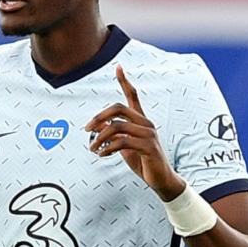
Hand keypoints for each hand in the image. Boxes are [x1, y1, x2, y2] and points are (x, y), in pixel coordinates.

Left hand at [85, 65, 185, 200]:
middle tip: (87, 129)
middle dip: (99, 117)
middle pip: (118, 108)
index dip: (124, 81)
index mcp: (141, 120)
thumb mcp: (124, 146)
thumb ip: (113, 134)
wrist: (161, 180)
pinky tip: (102, 155)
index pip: (132, 95)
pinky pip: (122, 142)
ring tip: (92, 149)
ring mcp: (148, 134)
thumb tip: (96, 126)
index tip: (118, 67)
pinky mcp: (148, 147)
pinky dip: (108, 148)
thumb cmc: (142, 161)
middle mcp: (146, 123)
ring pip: (117, 127)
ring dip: (100, 138)